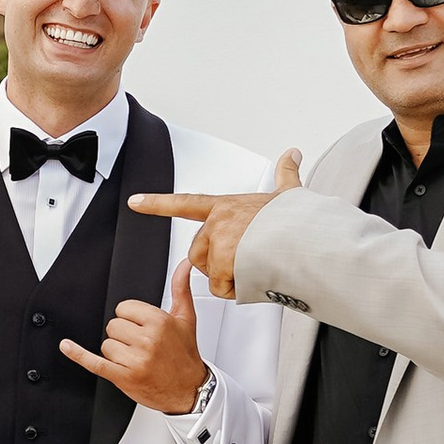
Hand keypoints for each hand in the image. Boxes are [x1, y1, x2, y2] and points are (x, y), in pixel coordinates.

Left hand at [61, 257, 209, 411]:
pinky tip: (67, 346)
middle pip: (112, 326)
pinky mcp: (123, 377)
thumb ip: (181, 288)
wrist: (189, 390)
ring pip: (106, 344)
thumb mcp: (186, 318)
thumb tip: (184, 264)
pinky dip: (78, 355)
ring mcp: (134, 360)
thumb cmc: (185, 355)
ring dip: (116, 352)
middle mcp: (147, 340)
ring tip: (136, 358)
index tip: (141, 328)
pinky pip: (95, 362)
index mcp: (159, 322)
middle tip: (141, 346)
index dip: (130, 318)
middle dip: (123, 335)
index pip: (124, 308)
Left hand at [123, 148, 302, 299]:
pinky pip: (221, 287)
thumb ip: (286, 174)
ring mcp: (218, 240)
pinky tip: (255, 278)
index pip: (185, 203)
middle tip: (246, 262)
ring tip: (255, 268)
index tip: (135, 201)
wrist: (308, 239)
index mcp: (226, 205)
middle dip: (217, 265)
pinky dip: (237, 290)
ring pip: (210, 273)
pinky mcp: (222, 260)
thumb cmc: (299, 220)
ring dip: (230, 279)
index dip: (157, 203)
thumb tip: (293, 154)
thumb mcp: (289, 194)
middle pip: (198, 253)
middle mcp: (217, 221)